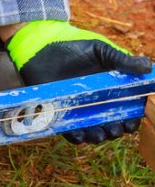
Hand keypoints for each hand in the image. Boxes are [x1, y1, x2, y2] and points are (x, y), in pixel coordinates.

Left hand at [4, 20, 150, 143]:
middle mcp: (99, 103)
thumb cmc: (73, 50)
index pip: (129, 108)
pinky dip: (77, 136)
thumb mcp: (100, 52)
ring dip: (99, 136)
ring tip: (100, 134)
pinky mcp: (62, 115)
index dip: (134, 117)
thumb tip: (149, 67)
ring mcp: (80, 110)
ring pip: (95, 131)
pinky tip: (81, 135)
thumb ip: (122, 61)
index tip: (133, 120)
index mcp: (113, 90)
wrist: (42, 52)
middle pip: (114, 124)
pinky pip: (71, 132)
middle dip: (117, 130)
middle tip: (116, 129)